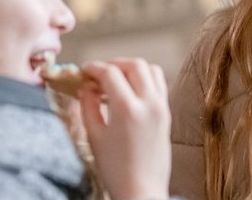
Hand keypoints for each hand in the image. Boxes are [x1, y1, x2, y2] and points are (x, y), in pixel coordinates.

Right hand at [79, 58, 170, 199]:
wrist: (141, 191)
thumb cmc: (115, 170)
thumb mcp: (94, 136)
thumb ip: (88, 106)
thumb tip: (86, 86)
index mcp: (127, 110)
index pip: (110, 72)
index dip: (94, 67)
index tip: (84, 71)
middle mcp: (148, 104)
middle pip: (134, 64)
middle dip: (114, 63)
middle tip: (99, 73)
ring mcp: (161, 108)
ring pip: (151, 70)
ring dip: (132, 68)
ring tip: (116, 80)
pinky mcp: (167, 114)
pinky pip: (159, 84)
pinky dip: (145, 79)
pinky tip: (130, 91)